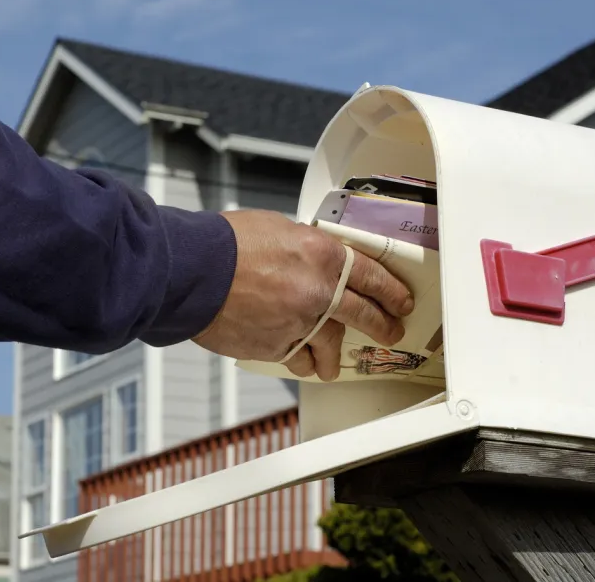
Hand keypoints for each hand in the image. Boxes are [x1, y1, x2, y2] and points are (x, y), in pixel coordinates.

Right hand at [192, 209, 413, 380]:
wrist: (192, 271)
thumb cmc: (226, 243)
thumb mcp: (279, 229)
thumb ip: (306, 249)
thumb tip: (313, 261)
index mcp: (323, 256)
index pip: (372, 276)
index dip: (392, 291)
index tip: (401, 301)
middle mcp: (318, 291)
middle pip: (363, 314)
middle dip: (382, 325)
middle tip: (391, 331)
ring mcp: (299, 322)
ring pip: (330, 345)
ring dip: (335, 357)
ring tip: (336, 365)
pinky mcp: (276, 346)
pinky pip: (298, 358)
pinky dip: (301, 361)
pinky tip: (304, 363)